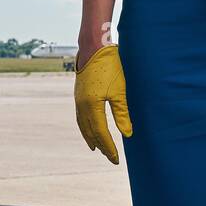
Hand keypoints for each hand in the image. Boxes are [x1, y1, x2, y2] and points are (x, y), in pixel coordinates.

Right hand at [73, 43, 131, 163]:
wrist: (94, 47)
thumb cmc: (110, 66)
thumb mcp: (119, 90)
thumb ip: (122, 113)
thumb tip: (127, 134)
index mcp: (91, 106)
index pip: (101, 133)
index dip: (109, 146)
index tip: (116, 158)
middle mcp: (81, 105)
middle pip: (91, 132)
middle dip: (101, 145)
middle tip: (110, 157)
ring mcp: (78, 100)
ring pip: (83, 125)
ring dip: (91, 137)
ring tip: (96, 147)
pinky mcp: (79, 94)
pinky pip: (81, 116)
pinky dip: (86, 126)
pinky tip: (90, 126)